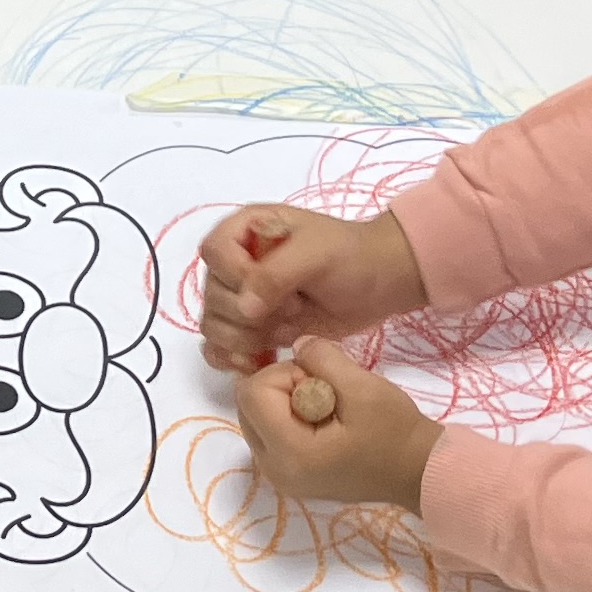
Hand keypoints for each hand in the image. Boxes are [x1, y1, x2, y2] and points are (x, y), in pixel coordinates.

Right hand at [196, 203, 428, 374]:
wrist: (380, 283)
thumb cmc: (351, 257)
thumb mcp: (317, 254)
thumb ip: (275, 274)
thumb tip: (245, 307)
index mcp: (245, 230)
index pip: (214, 252)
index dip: (236, 275)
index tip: (278, 290)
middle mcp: (235, 262)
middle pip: (211, 295)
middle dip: (250, 313)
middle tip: (295, 309)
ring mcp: (241, 298)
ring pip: (213, 326)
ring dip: (245, 338)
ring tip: (286, 332)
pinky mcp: (252, 329)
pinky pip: (220, 348)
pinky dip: (234, 358)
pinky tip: (260, 362)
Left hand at [227, 338, 441, 514]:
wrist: (418, 471)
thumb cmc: (395, 432)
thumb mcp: (362, 387)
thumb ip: (322, 359)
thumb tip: (296, 343)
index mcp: (290, 453)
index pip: (253, 393)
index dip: (284, 373)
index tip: (321, 380)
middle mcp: (274, 470)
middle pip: (246, 406)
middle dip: (280, 386)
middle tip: (323, 390)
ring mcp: (278, 476)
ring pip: (255, 418)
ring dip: (283, 401)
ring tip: (324, 406)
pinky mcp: (287, 475)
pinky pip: (268, 433)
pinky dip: (287, 417)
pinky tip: (321, 420)